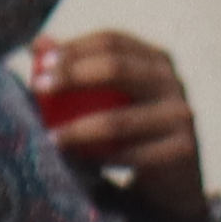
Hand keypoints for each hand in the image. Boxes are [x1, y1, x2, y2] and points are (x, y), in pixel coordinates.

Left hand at [28, 30, 207, 221]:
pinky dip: (99, 158)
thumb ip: (77, 69)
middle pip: (117, 69)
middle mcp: (173, 82)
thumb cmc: (133, 131)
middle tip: (38, 87)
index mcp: (156, 60)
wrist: (173, 180)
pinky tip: (73, 160)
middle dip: (72, 75)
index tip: (41, 62)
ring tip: (50, 136)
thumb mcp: (109, 97)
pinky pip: (130, 155)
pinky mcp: (182, 149)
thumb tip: (38, 44)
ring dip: (78, 129)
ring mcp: (180, 115)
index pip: (112, 41)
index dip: (75, 48)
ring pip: (120, 120)